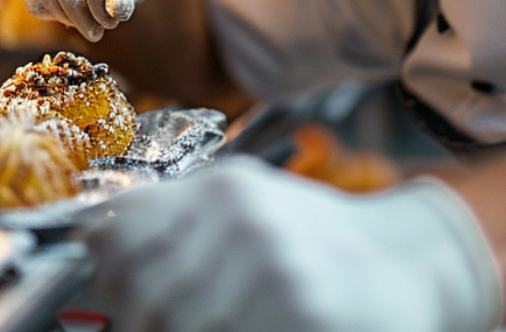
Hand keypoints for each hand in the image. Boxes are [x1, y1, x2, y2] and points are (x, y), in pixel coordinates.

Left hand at [81, 158, 504, 331]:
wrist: (411, 265)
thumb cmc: (318, 244)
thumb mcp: (246, 209)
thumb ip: (172, 221)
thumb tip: (93, 245)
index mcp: (221, 189)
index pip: (115, 235)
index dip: (108, 276)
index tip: (120, 295)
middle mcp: (241, 220)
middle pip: (141, 297)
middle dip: (143, 323)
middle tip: (172, 323)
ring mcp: (271, 271)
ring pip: (176, 328)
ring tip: (221, 325)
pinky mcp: (299, 315)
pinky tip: (251, 328)